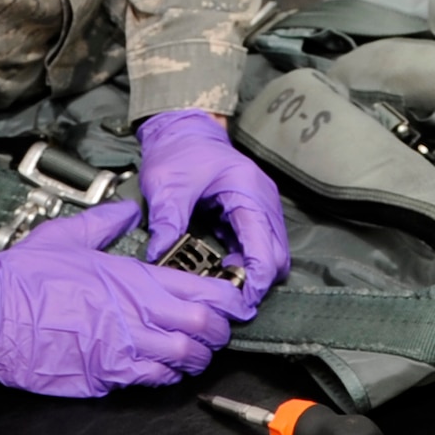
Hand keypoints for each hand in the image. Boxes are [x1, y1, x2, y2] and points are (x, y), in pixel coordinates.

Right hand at [0, 199, 249, 395]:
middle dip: (220, 331)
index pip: (202, 290)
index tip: (235, 298)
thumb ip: (106, 221)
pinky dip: (167, 376)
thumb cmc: (26, 279)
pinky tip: (164, 367)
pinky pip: (153, 381)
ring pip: (184, 359)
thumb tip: (126, 211)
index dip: (227, 298)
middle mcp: (137, 315)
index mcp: (134, 279)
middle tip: (220, 327)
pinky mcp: (107, 375)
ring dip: (197, 356)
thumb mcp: (69, 235)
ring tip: (196, 350)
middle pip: (204, 328)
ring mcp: (124, 349)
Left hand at [138, 109, 289, 305]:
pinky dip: (245, 261)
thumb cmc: (180, 151)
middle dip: (257, 281)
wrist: (184, 131)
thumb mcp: (166, 185)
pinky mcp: (252, 213)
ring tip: (221, 283)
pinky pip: (258, 246)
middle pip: (277, 256)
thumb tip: (158, 256)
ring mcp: (260, 207)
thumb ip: (166, 221)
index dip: (256, 280)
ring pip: (271, 253)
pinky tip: (221, 266)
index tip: (240, 303)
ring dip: (251, 272)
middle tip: (228, 299)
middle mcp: (263, 201)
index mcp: (248, 191)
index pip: (264, 247)